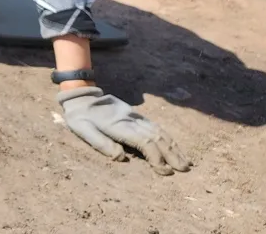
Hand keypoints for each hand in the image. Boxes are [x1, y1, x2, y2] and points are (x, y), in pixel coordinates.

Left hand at [57, 86, 191, 174]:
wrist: (81, 95)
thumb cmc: (80, 116)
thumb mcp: (82, 129)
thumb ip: (101, 143)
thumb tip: (121, 158)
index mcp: (118, 125)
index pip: (144, 141)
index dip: (156, 157)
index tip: (164, 171)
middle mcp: (131, 120)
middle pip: (157, 137)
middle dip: (172, 154)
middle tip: (184, 169)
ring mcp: (135, 116)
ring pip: (160, 131)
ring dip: (173, 146)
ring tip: (185, 161)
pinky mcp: (136, 116)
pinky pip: (156, 126)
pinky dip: (168, 137)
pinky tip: (174, 146)